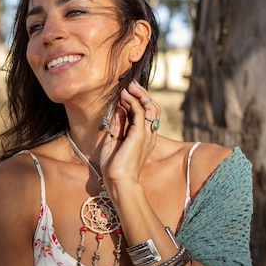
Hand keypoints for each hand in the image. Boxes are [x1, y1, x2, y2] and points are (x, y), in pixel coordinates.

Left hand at [99, 81, 159, 197]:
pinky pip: (139, 113)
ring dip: (139, 94)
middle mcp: (149, 134)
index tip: (127, 91)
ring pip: (150, 107)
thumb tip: (118, 108)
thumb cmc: (114, 166)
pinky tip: (124, 97)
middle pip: (152, 107)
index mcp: (144, 137)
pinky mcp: (140, 135)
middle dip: (142, 93)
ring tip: (129, 87)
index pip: (146, 113)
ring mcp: (146, 134)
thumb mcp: (113, 140)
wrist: (118, 181)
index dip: (138, 100)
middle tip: (131, 84)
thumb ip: (117, 125)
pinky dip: (133, 102)